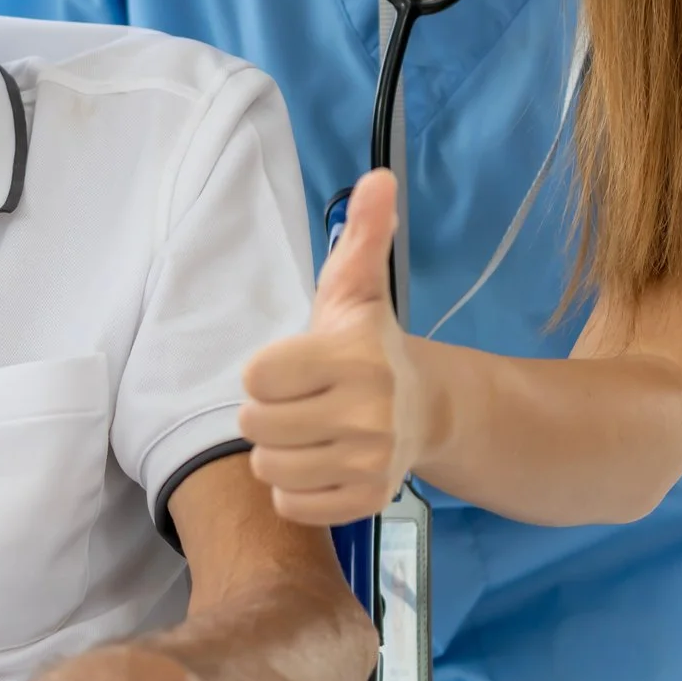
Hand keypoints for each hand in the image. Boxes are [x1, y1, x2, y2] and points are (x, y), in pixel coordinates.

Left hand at [239, 169, 423, 524]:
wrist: (425, 409)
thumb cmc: (369, 343)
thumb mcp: (356, 287)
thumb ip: (362, 233)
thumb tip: (377, 175)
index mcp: (353, 357)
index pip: (256, 377)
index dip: (265, 371)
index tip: (292, 365)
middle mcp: (366, 414)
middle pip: (256, 427)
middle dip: (267, 414)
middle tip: (298, 401)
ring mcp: (370, 461)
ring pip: (270, 469)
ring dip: (277, 452)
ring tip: (306, 432)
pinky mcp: (368, 501)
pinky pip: (293, 505)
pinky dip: (294, 489)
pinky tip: (317, 463)